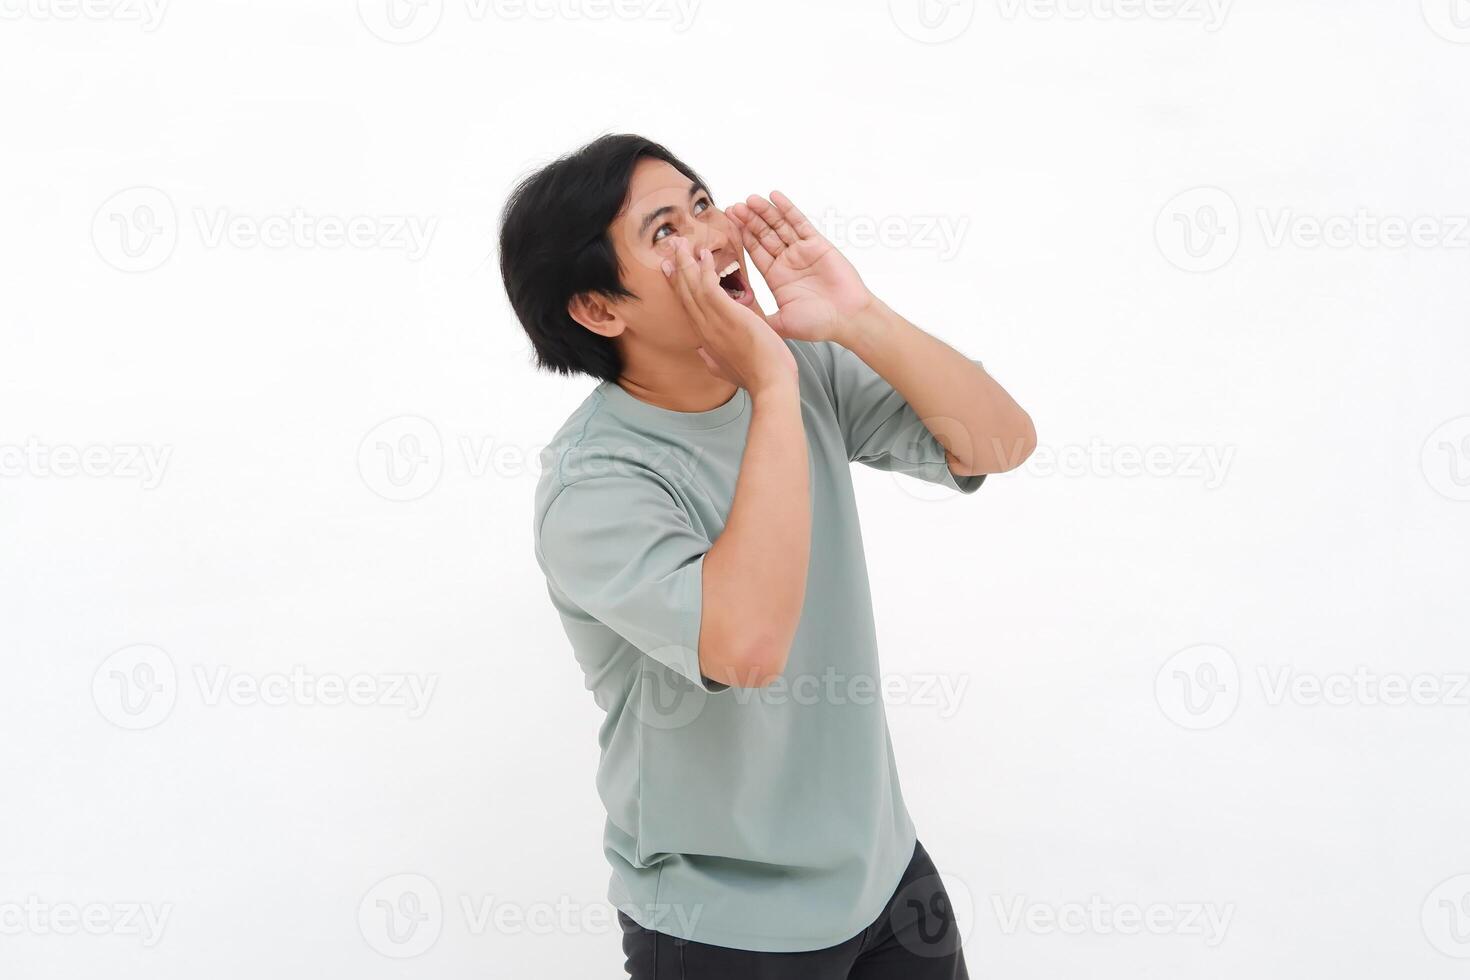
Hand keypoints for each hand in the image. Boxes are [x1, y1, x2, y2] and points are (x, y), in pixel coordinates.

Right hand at [664, 237, 796, 395]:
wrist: (770, 385)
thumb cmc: (755, 377)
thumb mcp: (726, 368)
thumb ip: (711, 359)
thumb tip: (702, 352)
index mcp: (706, 338)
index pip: (687, 306)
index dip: (678, 285)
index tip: (671, 268)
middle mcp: (705, 328)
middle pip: (685, 293)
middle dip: (677, 267)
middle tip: (672, 246)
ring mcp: (714, 322)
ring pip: (693, 287)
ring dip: (687, 262)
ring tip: (683, 242)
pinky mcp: (729, 316)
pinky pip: (710, 288)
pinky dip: (704, 270)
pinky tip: (704, 255)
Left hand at [730, 192, 874, 344]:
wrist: (849, 318)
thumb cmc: (819, 324)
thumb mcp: (781, 323)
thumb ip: (759, 318)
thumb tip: (735, 320)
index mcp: (776, 277)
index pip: (755, 251)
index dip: (742, 237)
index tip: (728, 224)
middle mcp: (787, 261)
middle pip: (764, 234)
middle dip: (749, 221)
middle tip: (734, 207)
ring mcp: (802, 251)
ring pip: (779, 225)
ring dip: (764, 212)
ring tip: (749, 200)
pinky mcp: (817, 244)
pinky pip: (799, 222)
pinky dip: (787, 209)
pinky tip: (775, 196)